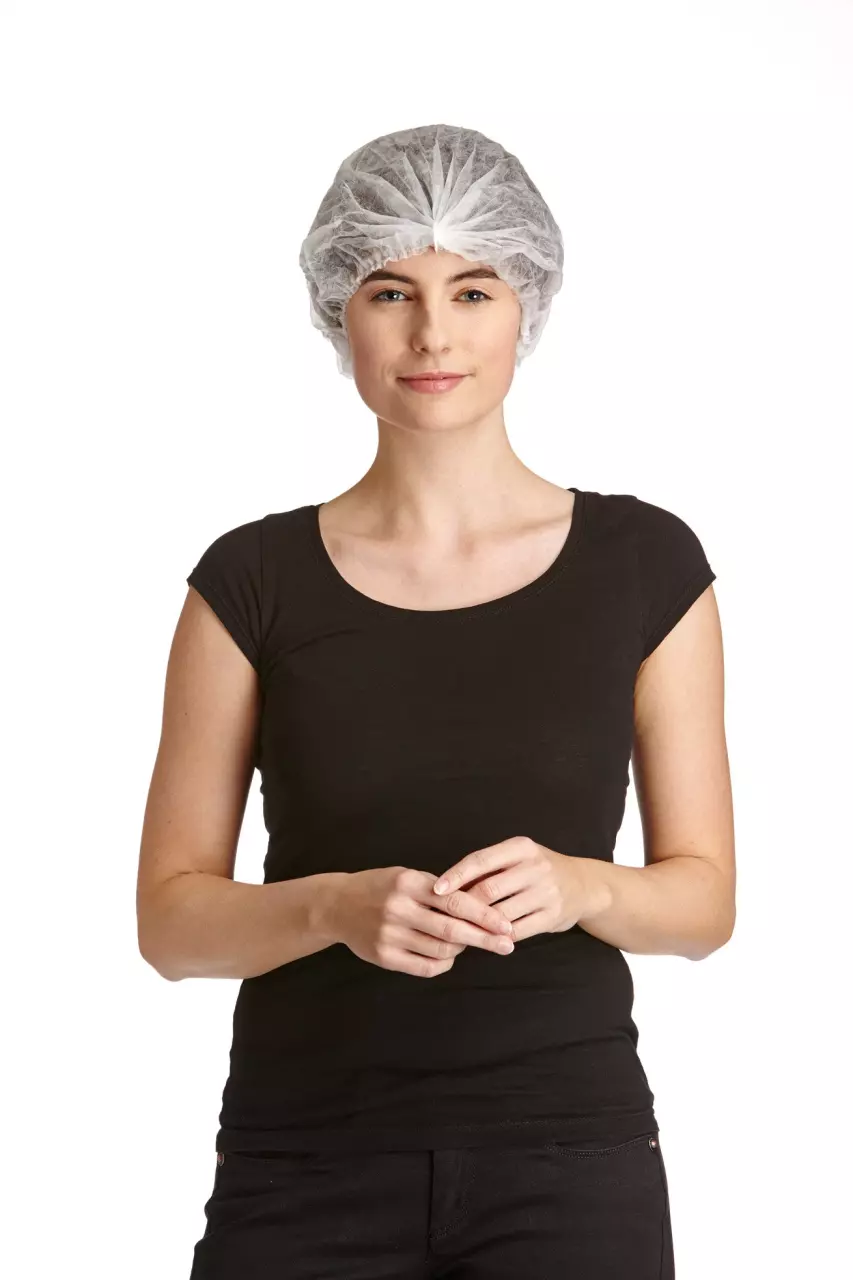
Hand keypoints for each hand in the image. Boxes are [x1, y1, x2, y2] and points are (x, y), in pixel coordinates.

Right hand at [331, 865, 516, 978]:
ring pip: (441, 950)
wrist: (337, 905)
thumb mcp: (406, 876)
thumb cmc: (379, 887)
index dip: (484, 915)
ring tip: (470, 944)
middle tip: (507, 945)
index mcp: (409, 883)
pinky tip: (448, 956)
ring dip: (462, 949)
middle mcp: (399, 909)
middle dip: (484, 939)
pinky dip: (443, 963)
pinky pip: (424, 967)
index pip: (455, 901)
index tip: (506, 924)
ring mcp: (390, 935)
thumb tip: (480, 907)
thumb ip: (438, 890)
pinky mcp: (384, 956)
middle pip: (452, 930)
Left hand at [432, 836, 612, 941]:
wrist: (584, 885)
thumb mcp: (517, 858)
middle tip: (444, 917)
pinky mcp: (552, 917)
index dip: (456, 875)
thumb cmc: (537, 871)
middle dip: (464, 906)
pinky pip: (516, 931)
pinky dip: (497, 938)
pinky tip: (486, 939)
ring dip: (477, 926)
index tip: (435, 889)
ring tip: (460, 932)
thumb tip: (447, 885)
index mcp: (521, 847)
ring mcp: (546, 893)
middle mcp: (535, 867)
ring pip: (500, 914)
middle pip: (488, 889)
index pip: (480, 860)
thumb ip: (488, 868)